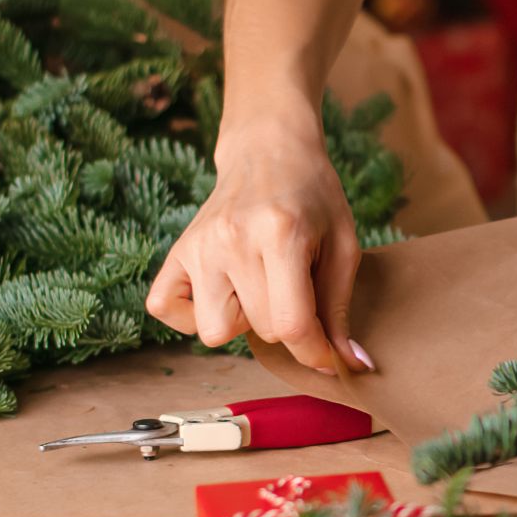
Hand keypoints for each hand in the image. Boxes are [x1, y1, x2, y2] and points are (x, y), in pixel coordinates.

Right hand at [145, 107, 369, 373]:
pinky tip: (221, 292)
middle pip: (261, 331)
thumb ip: (341, 307)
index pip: (292, 324)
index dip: (315, 353)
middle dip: (287, 325)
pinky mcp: (176, 250)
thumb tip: (349, 365)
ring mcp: (198, 246)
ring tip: (258, 288)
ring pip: (214, 331)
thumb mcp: (343, 245)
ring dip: (242, 322)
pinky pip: (166, 310)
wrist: (268, 151)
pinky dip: (191, 314)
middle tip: (295, 289)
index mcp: (280, 235)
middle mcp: (232, 240)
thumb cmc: (314, 198)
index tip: (330, 358)